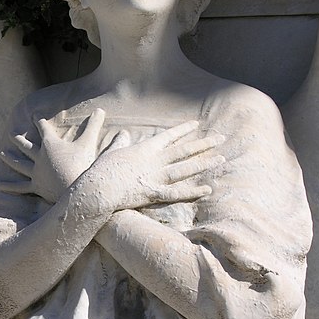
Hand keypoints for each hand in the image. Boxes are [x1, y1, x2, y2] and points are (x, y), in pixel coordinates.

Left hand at [0, 108, 107, 203]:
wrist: (77, 188)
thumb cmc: (82, 164)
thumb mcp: (89, 142)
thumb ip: (94, 125)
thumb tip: (101, 109)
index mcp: (51, 144)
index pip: (43, 129)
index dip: (39, 122)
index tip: (35, 116)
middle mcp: (40, 157)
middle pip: (27, 146)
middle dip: (20, 139)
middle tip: (11, 135)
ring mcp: (36, 173)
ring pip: (20, 164)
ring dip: (11, 159)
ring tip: (2, 155)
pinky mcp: (37, 187)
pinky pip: (21, 187)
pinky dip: (10, 186)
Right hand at [82, 120, 224, 211]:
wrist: (97, 189)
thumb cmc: (101, 171)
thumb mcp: (111, 152)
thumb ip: (120, 142)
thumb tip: (123, 133)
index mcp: (144, 149)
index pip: (168, 136)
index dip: (183, 130)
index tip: (196, 124)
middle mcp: (154, 161)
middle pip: (183, 150)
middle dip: (203, 143)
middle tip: (220, 138)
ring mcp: (156, 178)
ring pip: (185, 169)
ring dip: (204, 163)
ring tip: (221, 158)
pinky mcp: (154, 194)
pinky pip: (178, 193)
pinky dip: (193, 192)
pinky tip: (208, 189)